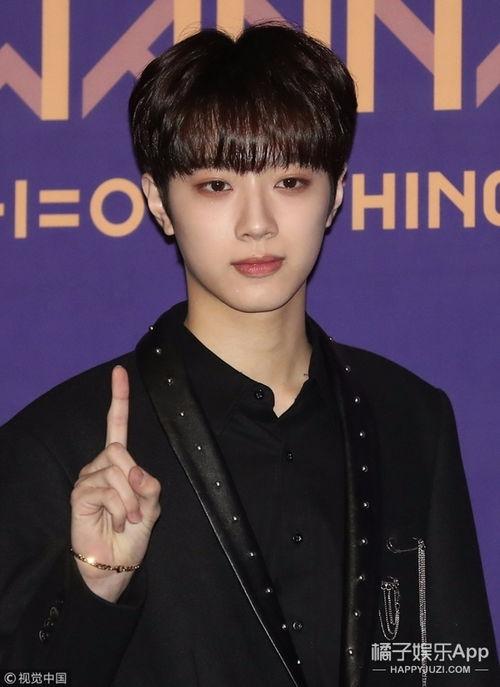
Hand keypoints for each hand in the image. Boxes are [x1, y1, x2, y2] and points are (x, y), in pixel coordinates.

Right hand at [70, 365, 160, 601]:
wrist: (115, 564)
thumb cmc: (132, 534)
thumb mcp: (151, 506)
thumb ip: (149, 484)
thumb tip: (134, 469)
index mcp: (119, 463)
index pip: (117, 425)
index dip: (119, 398)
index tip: (119, 372)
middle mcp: (100, 466)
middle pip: (120, 450)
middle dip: (136, 481)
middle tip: (137, 509)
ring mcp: (87, 479)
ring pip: (116, 470)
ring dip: (130, 499)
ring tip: (127, 519)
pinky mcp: (79, 494)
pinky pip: (107, 488)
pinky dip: (119, 507)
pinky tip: (116, 522)